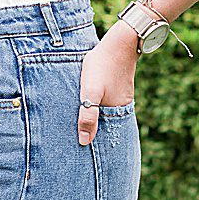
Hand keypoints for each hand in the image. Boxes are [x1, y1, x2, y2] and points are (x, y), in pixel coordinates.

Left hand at [77, 23, 138, 144]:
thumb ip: (88, 115)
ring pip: (106, 115)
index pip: (105, 137)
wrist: (119, 42)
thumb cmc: (102, 66)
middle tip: (76, 147)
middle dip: (94, 136)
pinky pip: (106, 105)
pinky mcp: (116, 88)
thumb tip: (84, 141)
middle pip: (106, 127)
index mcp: (116, 113)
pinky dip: (98, 110)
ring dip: (95, 122)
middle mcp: (121, 108)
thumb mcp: (90, 91)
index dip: (95, 145)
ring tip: (78, 130)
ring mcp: (120, 98)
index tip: (83, 157)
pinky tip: (87, 109)